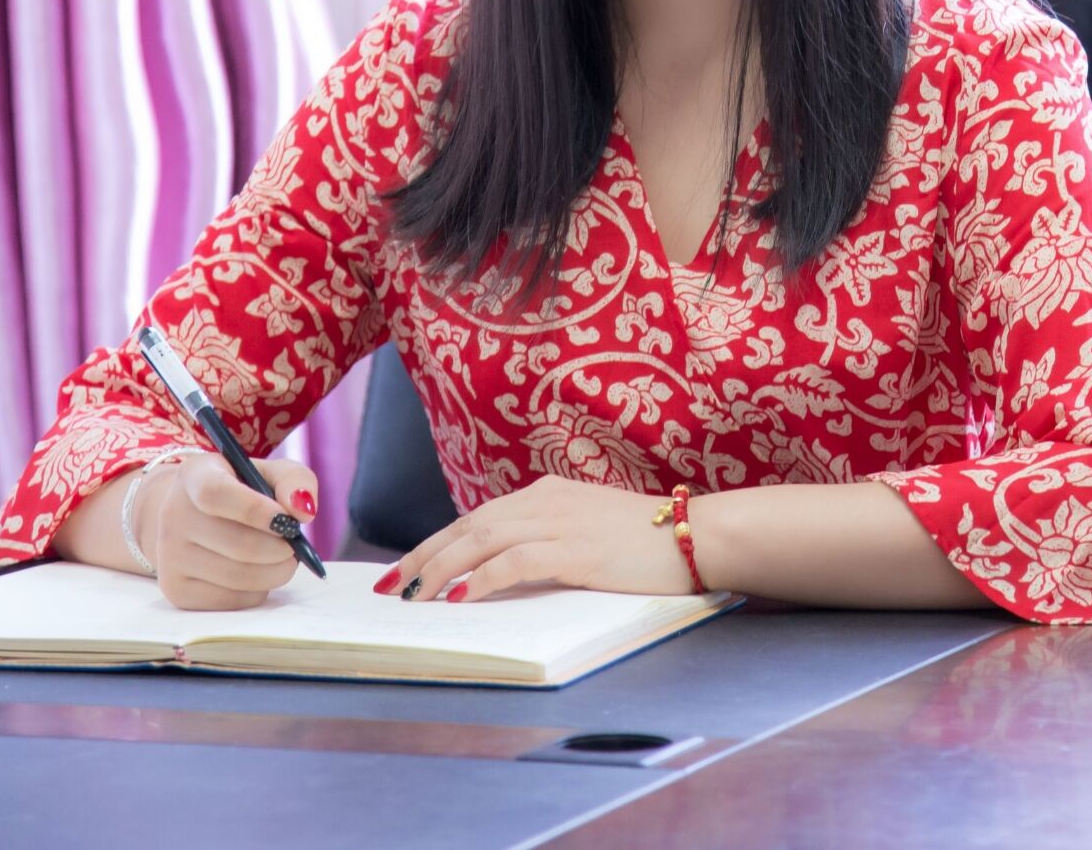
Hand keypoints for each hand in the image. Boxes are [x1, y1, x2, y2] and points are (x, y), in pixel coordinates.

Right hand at [135, 452, 320, 611]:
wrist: (194, 516)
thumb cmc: (242, 491)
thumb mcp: (270, 473)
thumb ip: (294, 482)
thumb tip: (303, 512)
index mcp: (194, 476)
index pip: (215, 495)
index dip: (255, 510)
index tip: (287, 521)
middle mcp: (173, 515)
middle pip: (237, 545)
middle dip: (280, 550)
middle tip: (294, 546)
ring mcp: (170, 556)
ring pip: (238, 577)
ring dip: (275, 572)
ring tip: (283, 559)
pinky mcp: (176, 590)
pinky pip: (231, 600)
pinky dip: (258, 590)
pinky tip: (258, 573)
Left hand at [383, 474, 688, 602]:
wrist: (697, 536)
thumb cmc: (649, 541)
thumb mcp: (589, 529)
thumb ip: (549, 538)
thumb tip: (504, 570)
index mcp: (549, 492)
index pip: (478, 517)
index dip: (437, 543)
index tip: (408, 569)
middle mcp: (548, 500)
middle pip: (469, 525)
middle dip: (425, 556)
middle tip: (393, 586)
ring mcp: (562, 522)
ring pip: (482, 540)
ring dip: (442, 569)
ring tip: (416, 596)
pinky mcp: (577, 549)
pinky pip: (515, 562)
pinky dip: (482, 579)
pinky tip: (461, 598)